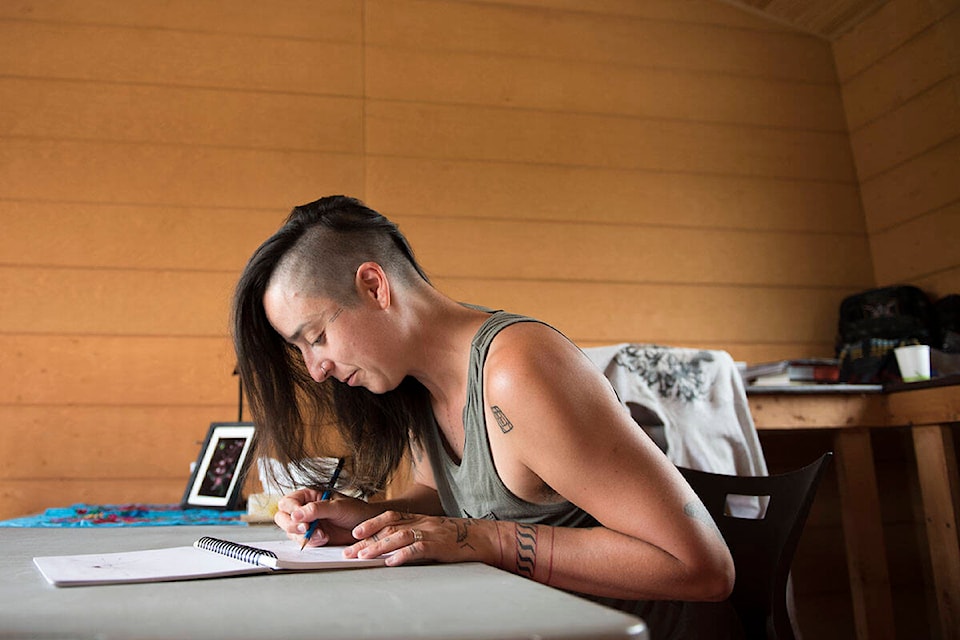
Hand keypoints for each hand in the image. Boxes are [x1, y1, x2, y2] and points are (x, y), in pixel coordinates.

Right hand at [275, 488, 373, 546]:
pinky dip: (311, 543)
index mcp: (309, 496)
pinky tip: (324, 539)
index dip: (291, 510)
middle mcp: (304, 510)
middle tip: (305, 529)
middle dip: (292, 525)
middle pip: (283, 517)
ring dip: (303, 536)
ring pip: (291, 532)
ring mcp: (307, 524)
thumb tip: (297, 513)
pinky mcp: (312, 538)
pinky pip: (302, 542)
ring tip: (322, 535)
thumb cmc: (355, 511)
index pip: (288, 502)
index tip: (300, 518)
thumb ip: (317, 509)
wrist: (367, 528)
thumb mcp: (337, 507)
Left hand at [345, 511, 497, 566]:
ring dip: (378, 547)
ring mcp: (431, 533)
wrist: (485, 538)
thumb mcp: (435, 532)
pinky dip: (402, 555)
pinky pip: (418, 549)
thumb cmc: (460, 538)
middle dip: (367, 539)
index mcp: (420, 519)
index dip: (371, 523)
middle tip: (349, 552)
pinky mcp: (440, 545)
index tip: (354, 534)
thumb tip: (395, 548)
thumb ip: (417, 536)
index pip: (390, 517)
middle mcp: (423, 523)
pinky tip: (391, 562)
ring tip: (363, 557)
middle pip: (388, 528)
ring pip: (399, 536)